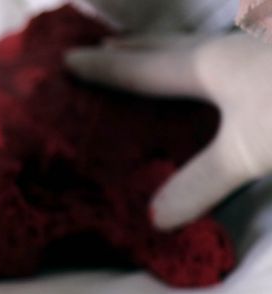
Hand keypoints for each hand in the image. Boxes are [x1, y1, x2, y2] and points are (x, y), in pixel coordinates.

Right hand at [65, 32, 271, 228]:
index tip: (67, 60)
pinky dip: (205, 65)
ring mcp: (258, 49)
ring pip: (201, 48)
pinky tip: (215, 76)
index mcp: (208, 64)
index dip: (103, 68)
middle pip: (170, 46)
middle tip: (103, 46)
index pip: (142, 68)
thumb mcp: (249, 150)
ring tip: (150, 55)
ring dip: (170, 52)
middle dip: (135, 48)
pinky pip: (228, 58)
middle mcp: (229, 49)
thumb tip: (153, 221)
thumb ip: (200, 182)